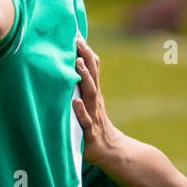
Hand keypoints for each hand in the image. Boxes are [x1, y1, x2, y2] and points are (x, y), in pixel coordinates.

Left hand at [72, 37, 121, 164]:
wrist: (111, 151)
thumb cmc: (95, 122)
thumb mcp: (90, 102)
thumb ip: (83, 84)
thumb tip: (75, 61)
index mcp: (93, 94)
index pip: (92, 69)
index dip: (86, 52)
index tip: (77, 35)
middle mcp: (95, 102)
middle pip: (92, 77)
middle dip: (85, 59)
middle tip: (78, 41)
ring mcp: (94, 116)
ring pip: (90, 95)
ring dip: (84, 78)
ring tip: (76, 63)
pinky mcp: (90, 133)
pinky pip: (85, 121)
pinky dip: (80, 111)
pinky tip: (75, 102)